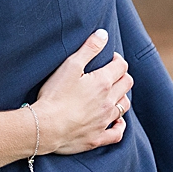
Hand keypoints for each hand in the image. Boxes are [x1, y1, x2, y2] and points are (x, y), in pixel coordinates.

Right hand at [32, 29, 132, 154]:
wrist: (46, 127)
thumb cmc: (55, 95)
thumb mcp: (70, 65)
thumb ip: (89, 48)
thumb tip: (104, 34)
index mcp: (103, 83)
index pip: (121, 66)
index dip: (116, 59)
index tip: (109, 58)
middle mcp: (108, 102)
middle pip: (127, 84)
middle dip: (121, 76)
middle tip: (111, 74)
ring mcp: (104, 121)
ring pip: (124, 106)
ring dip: (121, 97)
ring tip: (112, 94)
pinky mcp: (98, 137)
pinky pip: (117, 133)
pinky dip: (119, 126)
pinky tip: (116, 122)